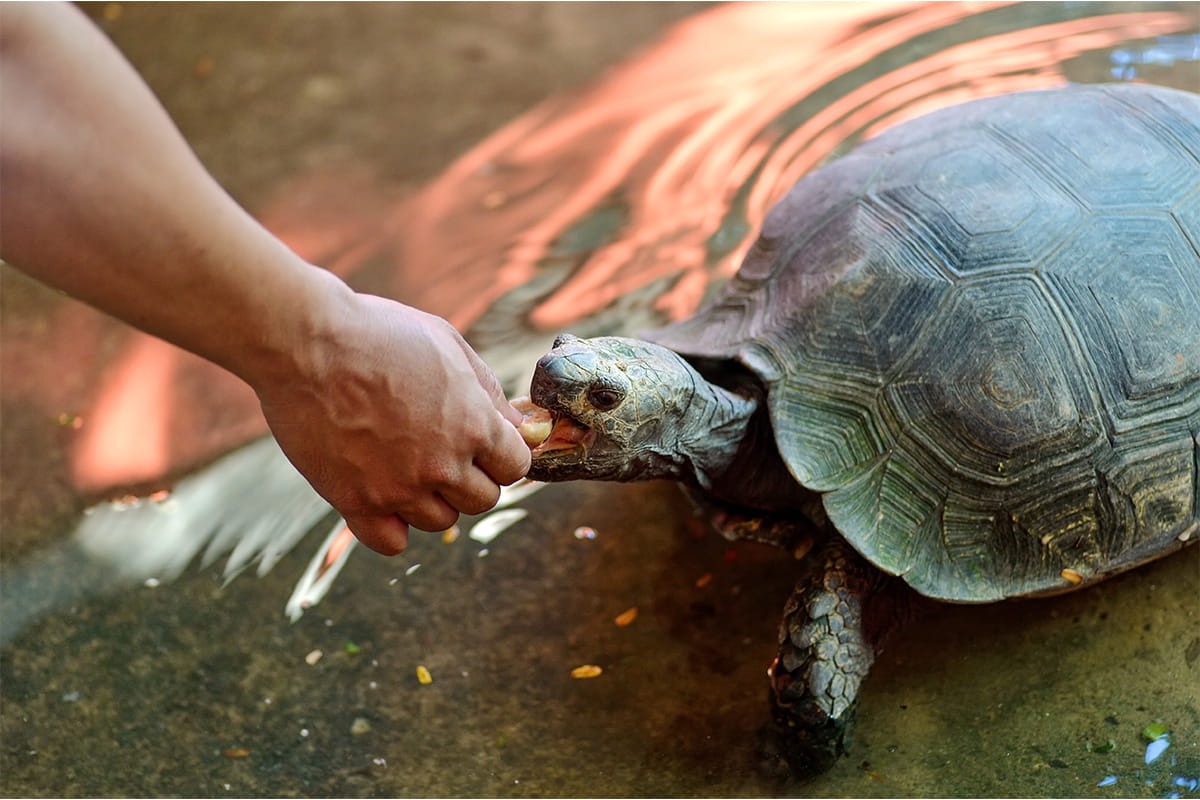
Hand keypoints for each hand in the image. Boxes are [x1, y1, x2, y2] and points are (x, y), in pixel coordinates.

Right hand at [254, 286, 530, 554]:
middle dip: (470, 477)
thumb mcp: (449, 347)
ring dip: (431, 498)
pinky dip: (392, 526)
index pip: (515, 467)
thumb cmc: (379, 334)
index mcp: (473, 425)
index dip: (501, 454)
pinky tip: (383, 494)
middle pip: (483, 500)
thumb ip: (490, 391)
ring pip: (440, 522)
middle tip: (442, 450)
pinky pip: (391, 543)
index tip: (482, 443)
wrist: (305, 343)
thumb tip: (523, 426)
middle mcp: (442, 464)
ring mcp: (399, 488)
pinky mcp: (355, 502)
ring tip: (405, 462)